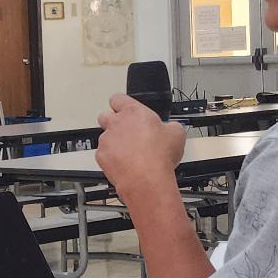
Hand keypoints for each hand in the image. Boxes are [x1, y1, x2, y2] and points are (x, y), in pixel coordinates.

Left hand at [97, 93, 186, 210]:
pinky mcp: (101, 156)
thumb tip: (171, 128)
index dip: (122, 104)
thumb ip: (170, 125)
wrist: (147, 179)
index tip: (126, 110)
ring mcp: (106, 139)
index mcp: (133, 112)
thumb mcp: (177, 134)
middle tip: (126, 132)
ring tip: (130, 153)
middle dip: (113, 122)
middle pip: (105, 115)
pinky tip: (125, 163)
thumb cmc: (159, 156)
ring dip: (114, 142)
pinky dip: (111, 158)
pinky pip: (103, 154)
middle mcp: (116, 123)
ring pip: (105, 137)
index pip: (118, 98)